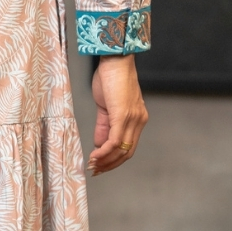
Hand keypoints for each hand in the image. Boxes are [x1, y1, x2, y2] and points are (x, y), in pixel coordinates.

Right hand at [88, 54, 147, 175]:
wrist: (114, 60)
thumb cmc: (110, 78)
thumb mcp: (107, 106)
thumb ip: (104, 126)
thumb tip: (100, 144)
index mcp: (137, 119)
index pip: (128, 146)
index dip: (115, 159)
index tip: (100, 165)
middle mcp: (139, 121)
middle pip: (127, 152)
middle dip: (110, 164)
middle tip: (95, 170)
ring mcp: (132, 119)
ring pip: (121, 149)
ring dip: (106, 161)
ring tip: (92, 165)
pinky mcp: (123, 116)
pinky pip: (114, 140)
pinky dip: (104, 151)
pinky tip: (94, 155)